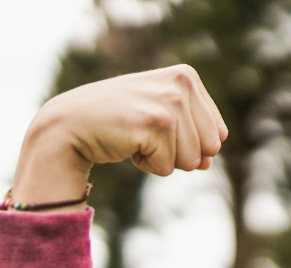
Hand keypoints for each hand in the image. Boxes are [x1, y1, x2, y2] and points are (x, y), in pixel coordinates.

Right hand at [10, 65, 227, 209]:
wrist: (71, 123)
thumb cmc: (119, 122)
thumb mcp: (163, 122)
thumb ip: (194, 138)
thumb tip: (207, 161)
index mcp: (187, 77)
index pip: (218, 136)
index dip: (189, 143)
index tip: (157, 126)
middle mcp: (181, 83)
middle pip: (210, 149)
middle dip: (180, 153)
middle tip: (146, 133)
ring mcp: (169, 101)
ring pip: (191, 161)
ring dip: (162, 159)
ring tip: (135, 136)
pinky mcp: (155, 122)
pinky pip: (167, 167)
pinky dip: (146, 165)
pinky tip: (126, 143)